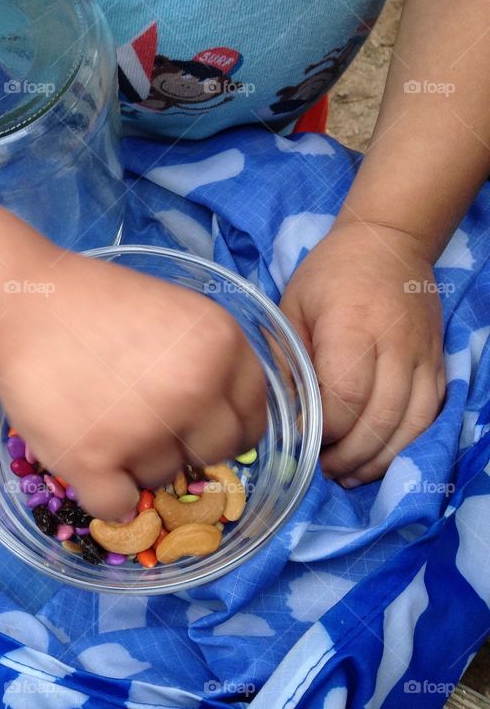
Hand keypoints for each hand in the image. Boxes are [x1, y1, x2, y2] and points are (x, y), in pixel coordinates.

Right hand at [0, 255, 266, 518]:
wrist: (18, 305)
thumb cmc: (93, 305)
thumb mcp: (175, 314)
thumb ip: (207, 362)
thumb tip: (222, 421)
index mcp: (222, 347)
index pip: (252, 417)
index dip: (227, 428)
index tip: (203, 431)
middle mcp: (195, 390)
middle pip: (214, 454)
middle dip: (184, 445)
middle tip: (143, 422)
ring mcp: (145, 429)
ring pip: (161, 478)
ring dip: (134, 462)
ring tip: (98, 417)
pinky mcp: (95, 460)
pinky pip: (117, 506)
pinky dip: (101, 491)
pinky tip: (84, 453)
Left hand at [279, 222, 445, 485]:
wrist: (391, 241)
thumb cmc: (330, 275)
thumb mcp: (292, 306)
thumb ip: (287, 357)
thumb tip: (277, 410)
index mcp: (353, 327)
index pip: (345, 397)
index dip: (325, 431)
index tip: (304, 442)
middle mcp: (396, 345)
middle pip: (380, 419)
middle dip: (349, 455)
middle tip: (323, 470)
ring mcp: (423, 356)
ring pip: (411, 424)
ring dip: (379, 458)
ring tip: (348, 474)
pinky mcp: (439, 363)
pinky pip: (431, 415)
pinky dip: (407, 444)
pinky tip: (380, 456)